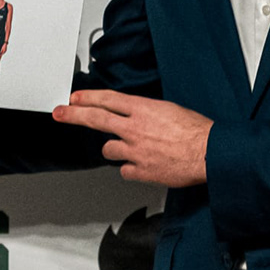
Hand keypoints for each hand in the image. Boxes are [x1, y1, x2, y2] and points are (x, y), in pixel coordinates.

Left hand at [54, 90, 209, 186]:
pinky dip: (132, 169)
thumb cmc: (197, 132)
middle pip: (96, 119)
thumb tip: (137, 116)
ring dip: (114, 149)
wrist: (209, 153)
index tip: (74, 99)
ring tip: (128, 149)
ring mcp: (135, 151)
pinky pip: (125, 171)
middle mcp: (135, 128)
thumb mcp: (171, 111)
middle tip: (60, 113)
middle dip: (74, 115)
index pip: (107, 100)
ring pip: (108, 150)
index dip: (88, 98)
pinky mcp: (141, 171)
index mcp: (144, 109)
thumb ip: (148, 114)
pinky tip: (143, 166)